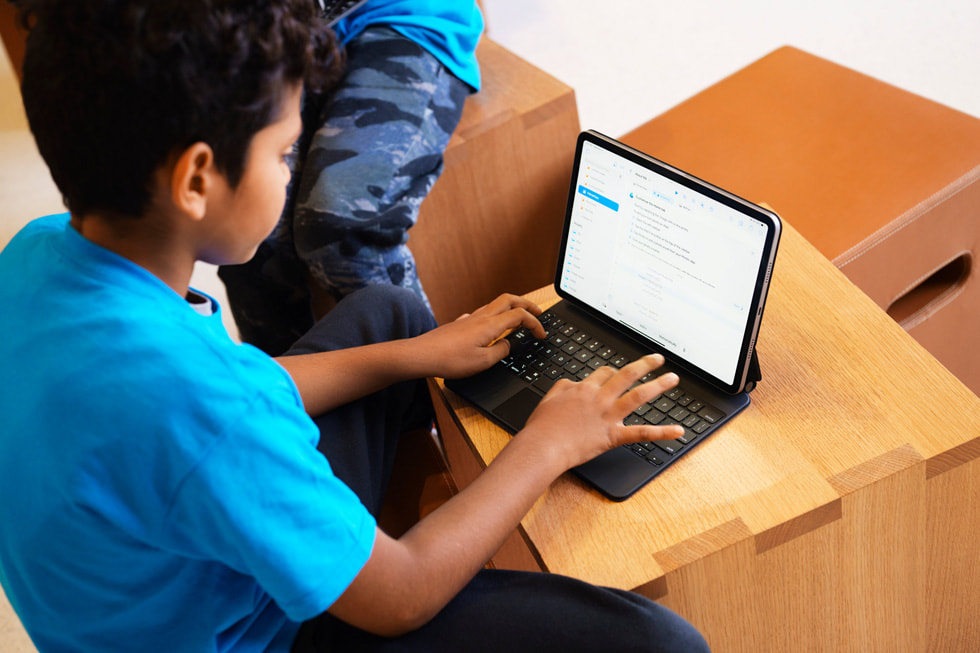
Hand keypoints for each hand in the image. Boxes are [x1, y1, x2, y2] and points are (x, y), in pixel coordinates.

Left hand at [413, 294, 546, 378]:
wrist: (421, 355)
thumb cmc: (449, 360)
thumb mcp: (482, 362)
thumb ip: (500, 352)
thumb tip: (508, 345)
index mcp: (490, 325)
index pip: (520, 316)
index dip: (535, 324)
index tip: (541, 335)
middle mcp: (480, 317)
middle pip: (509, 299)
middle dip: (527, 304)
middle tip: (538, 312)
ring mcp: (469, 318)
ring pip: (496, 303)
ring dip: (512, 306)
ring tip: (520, 316)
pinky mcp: (460, 323)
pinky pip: (483, 312)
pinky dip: (496, 314)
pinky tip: (492, 324)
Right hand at [520, 354, 683, 470]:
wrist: (543, 446)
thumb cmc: (542, 426)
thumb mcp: (548, 398)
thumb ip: (563, 387)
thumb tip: (571, 383)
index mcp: (584, 389)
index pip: (604, 372)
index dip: (613, 371)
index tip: (618, 372)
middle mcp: (600, 398)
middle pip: (627, 375)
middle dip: (645, 365)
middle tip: (657, 359)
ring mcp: (608, 416)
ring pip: (639, 396)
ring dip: (658, 386)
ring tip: (672, 379)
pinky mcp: (613, 436)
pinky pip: (641, 433)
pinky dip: (662, 432)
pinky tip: (678, 431)